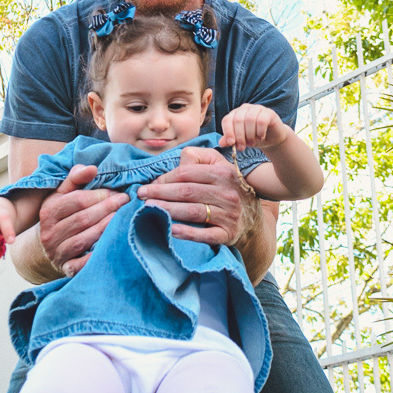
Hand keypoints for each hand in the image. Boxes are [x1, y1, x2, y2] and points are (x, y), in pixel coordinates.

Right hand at [38, 163, 127, 276]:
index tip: (118, 192)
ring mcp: (57, 252)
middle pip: (82, 219)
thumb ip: (76, 178)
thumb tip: (92, 168)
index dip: (100, 195)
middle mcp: (49, 233)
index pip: (77, 200)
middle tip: (126, 202)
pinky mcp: (66, 268)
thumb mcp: (63, 194)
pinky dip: (96, 256)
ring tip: (123, 219)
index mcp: (48, 211)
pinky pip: (82, 264)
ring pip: (83, 239)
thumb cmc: (62, 214)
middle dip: (107, 209)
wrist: (49, 245)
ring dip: (105, 228)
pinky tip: (112, 245)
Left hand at [137, 146, 257, 248]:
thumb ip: (197, 157)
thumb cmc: (227, 187)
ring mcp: (229, 215)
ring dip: (168, 210)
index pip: (187, 174)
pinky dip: (188, 233)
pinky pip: (206, 235)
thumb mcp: (218, 165)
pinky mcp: (228, 234)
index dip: (164, 179)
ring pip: (193, 212)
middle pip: (187, 192)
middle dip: (160, 193)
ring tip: (149, 209)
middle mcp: (227, 193)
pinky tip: (171, 230)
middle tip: (141, 196)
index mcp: (223, 173)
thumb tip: (177, 161)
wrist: (251, 217)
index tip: (148, 184)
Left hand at [219, 104, 290, 149]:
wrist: (271, 139)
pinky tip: (261, 137)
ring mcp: (257, 109)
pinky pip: (261, 120)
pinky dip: (260, 131)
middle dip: (239, 136)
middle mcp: (245, 109)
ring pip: (249, 119)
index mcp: (235, 114)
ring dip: (250, 135)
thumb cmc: (253, 138)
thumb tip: (221, 143)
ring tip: (252, 143)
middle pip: (238, 120)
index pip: (227, 120)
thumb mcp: (240, 141)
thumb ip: (230, 140)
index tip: (231, 143)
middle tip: (242, 147)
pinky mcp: (268, 112)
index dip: (228, 132)